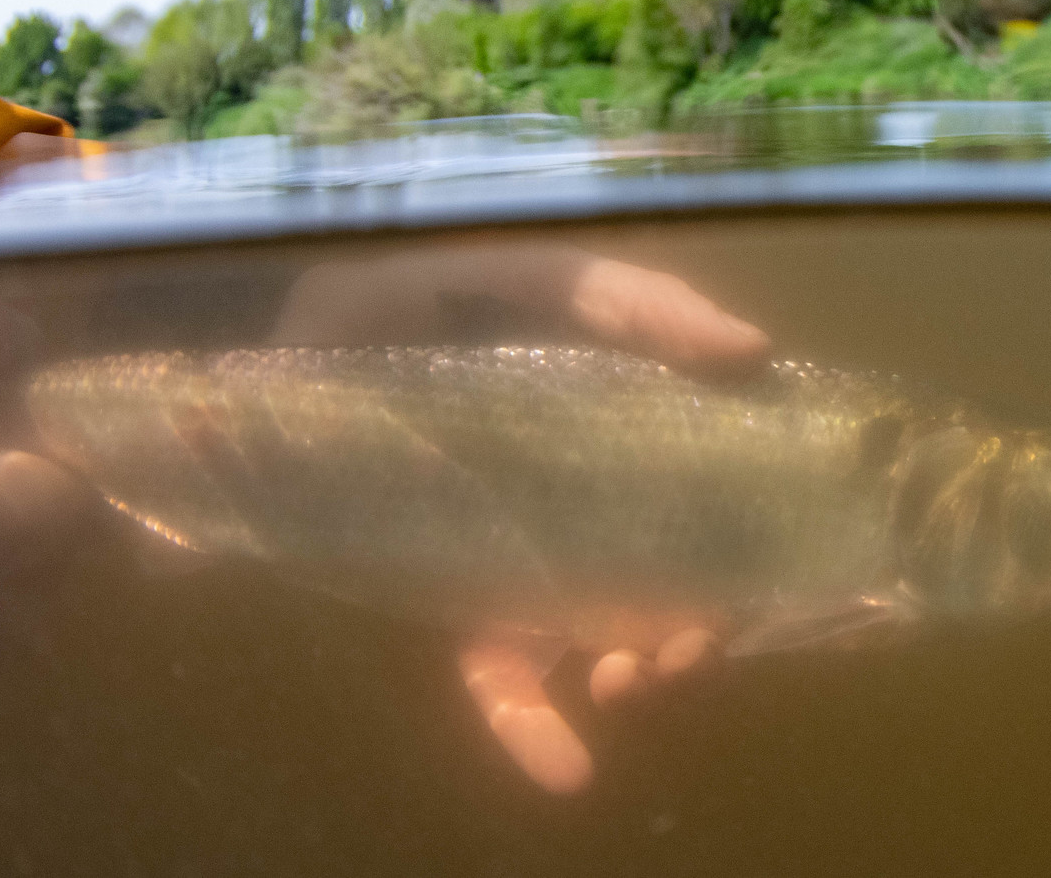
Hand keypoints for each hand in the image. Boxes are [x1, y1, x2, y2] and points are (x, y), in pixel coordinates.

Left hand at [270, 242, 769, 791]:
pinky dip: (535, 730)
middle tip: (688, 646)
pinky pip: (506, 681)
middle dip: (702, 631)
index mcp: (629, 422)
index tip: (771, 565)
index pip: (719, 488)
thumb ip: (635, 304)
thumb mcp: (534, 279)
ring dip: (643, 676)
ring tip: (626, 682)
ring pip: (609, 639)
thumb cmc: (417, 302)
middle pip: (678, 580)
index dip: (759, 539)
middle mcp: (594, 500)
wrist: (279, 358)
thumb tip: (752, 351)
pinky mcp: (459, 604)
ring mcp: (529, 557)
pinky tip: (568, 771)